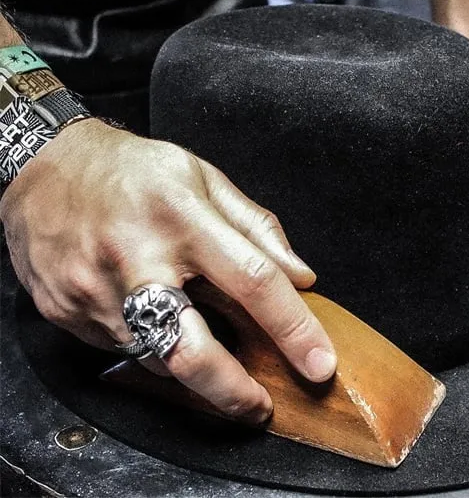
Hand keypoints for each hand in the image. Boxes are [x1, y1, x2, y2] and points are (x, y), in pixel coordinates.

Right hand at [0, 119, 336, 422]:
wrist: (44, 168)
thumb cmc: (132, 170)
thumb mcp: (204, 178)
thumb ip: (257, 228)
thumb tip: (300, 276)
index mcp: (183, 218)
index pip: (253, 280)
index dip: (293, 328)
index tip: (319, 361)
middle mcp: (137, 259)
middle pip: (190, 349)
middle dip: (232, 391)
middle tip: (258, 406)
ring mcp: (95, 292)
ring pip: (156, 358)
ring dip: (192, 368)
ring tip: (209, 351)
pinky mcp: (68, 312)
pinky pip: (122, 349)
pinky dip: (152, 347)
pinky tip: (158, 323)